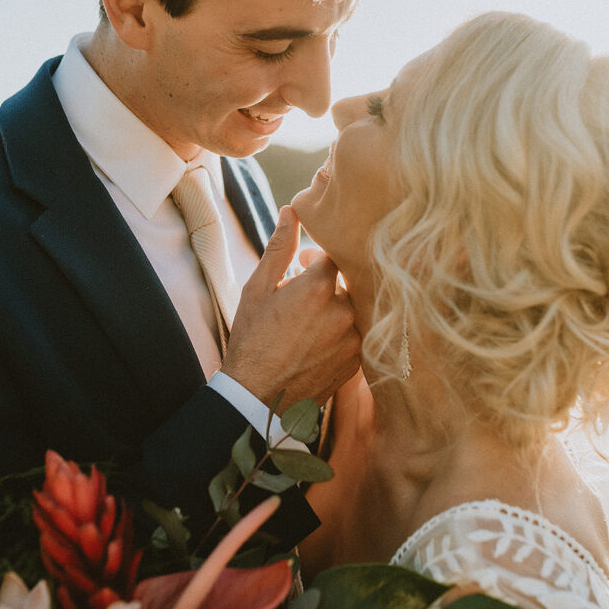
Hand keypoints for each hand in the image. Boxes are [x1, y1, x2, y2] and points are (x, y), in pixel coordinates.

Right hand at [222, 206, 360, 408]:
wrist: (256, 398)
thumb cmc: (251, 340)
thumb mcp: (258, 289)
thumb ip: (280, 248)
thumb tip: (292, 210)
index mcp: (318, 288)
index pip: (335, 255)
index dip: (318, 258)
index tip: (303, 266)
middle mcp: (343, 311)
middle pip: (348, 281)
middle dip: (328, 283)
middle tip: (303, 295)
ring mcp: (353, 338)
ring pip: (353, 308)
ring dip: (335, 309)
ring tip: (307, 322)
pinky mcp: (357, 361)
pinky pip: (356, 334)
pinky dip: (341, 332)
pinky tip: (315, 342)